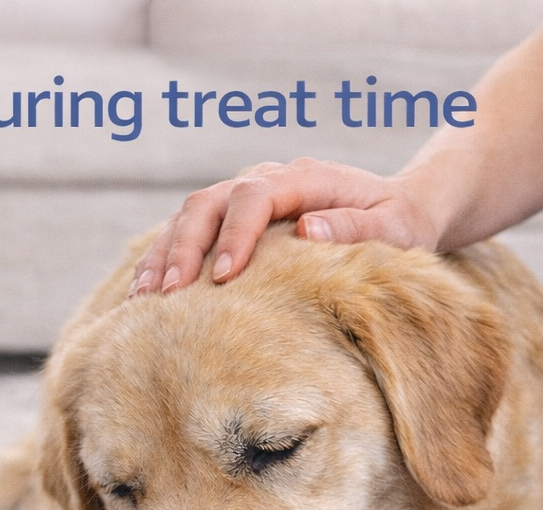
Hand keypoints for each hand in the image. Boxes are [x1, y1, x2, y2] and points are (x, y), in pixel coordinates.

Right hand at [128, 158, 439, 295]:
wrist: (398, 208)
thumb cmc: (400, 223)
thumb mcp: (395, 227)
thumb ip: (355, 228)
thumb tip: (307, 229)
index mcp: (303, 178)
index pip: (255, 196)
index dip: (235, 234)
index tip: (223, 276)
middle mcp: (267, 179)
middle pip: (209, 201)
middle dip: (184, 247)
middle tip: (169, 294)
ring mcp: (246, 197)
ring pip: (189, 215)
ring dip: (164, 254)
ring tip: (142, 299)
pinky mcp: (235, 220)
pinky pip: (190, 232)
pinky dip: (166, 259)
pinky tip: (145, 294)